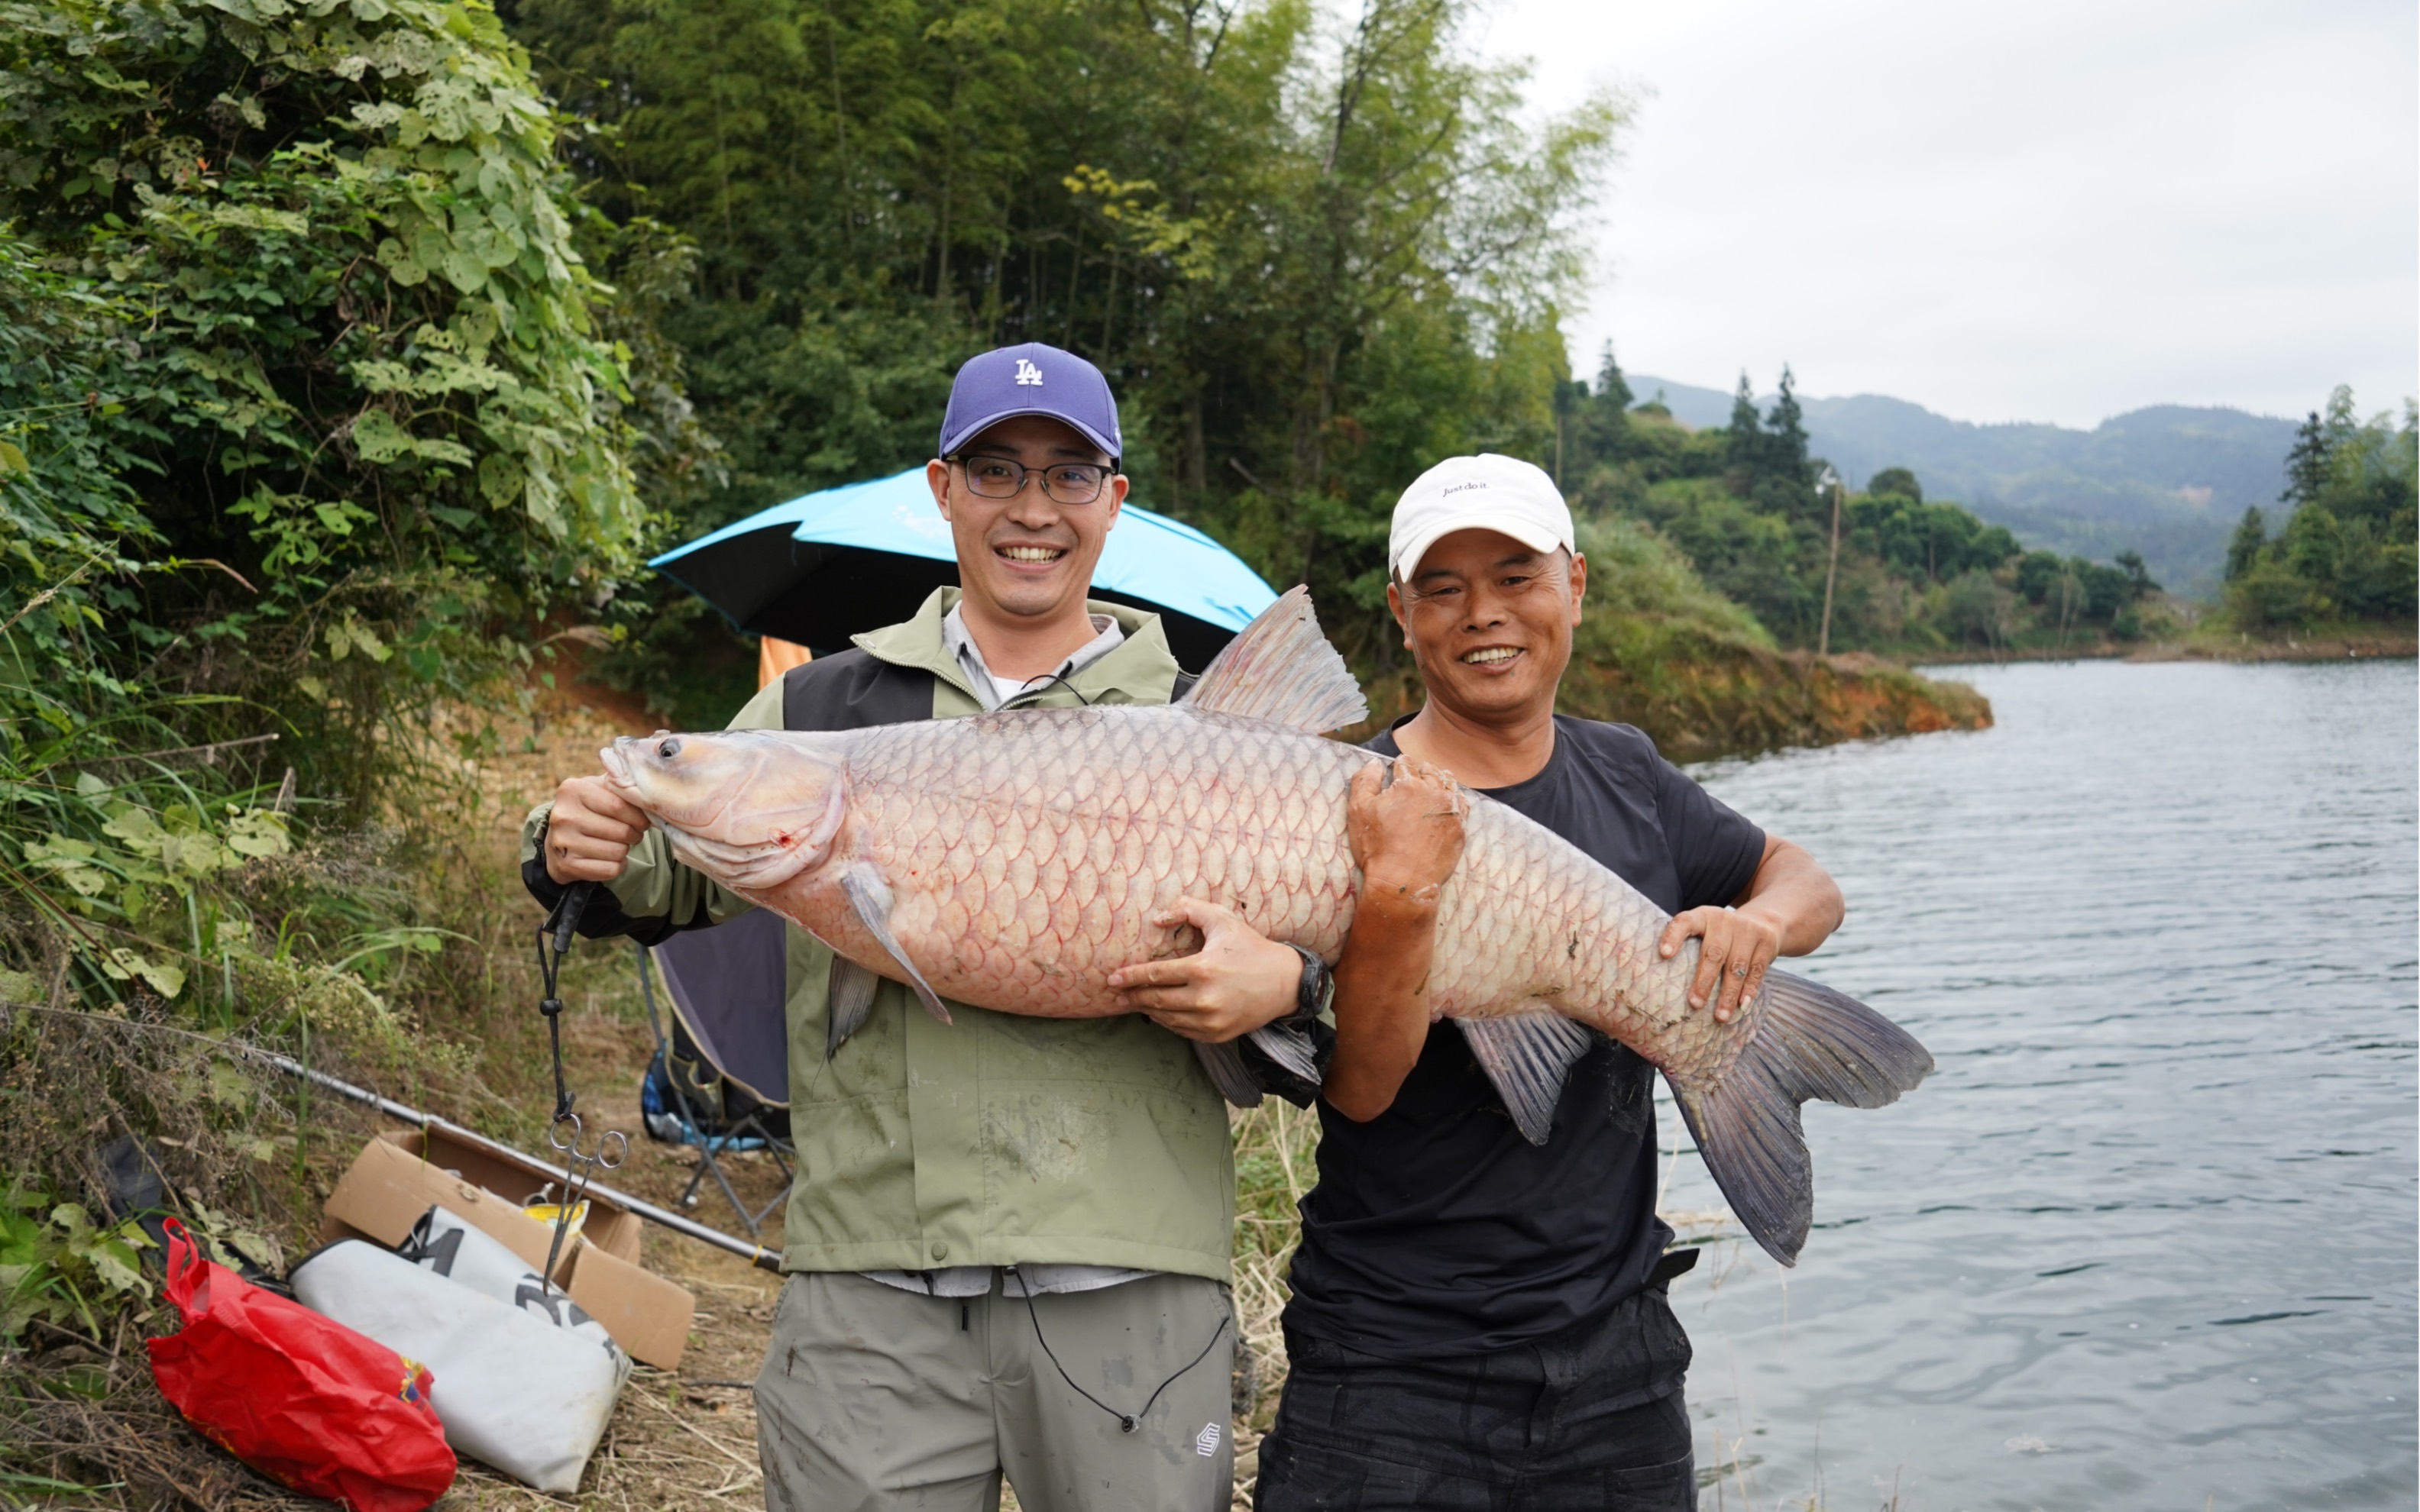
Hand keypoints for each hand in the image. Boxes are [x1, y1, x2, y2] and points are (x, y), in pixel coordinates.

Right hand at [544, 774, 649, 883]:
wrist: (557, 840)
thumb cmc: (587, 810)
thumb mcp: (597, 790)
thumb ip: (620, 789)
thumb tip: (649, 798)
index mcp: (573, 790)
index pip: (619, 805)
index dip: (639, 817)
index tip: (644, 821)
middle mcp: (564, 816)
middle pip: (621, 831)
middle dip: (635, 834)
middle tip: (633, 834)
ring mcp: (563, 842)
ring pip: (618, 852)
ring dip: (625, 850)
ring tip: (619, 844)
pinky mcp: (567, 866)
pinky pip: (610, 870)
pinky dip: (618, 866)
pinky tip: (610, 858)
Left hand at [1106, 898, 1302, 1042]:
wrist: (1285, 982)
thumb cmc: (1251, 947)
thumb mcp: (1222, 920)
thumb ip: (1189, 910)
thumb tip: (1158, 919)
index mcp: (1202, 969)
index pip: (1155, 975)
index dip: (1130, 977)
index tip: (1112, 978)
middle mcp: (1204, 999)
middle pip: (1155, 1000)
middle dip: (1132, 996)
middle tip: (1115, 993)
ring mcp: (1211, 1021)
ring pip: (1166, 1019)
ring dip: (1147, 1010)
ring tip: (1134, 1002)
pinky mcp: (1217, 1035)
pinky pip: (1182, 1030)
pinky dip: (1168, 1022)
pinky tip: (1159, 1012)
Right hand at [1349, 757, 1467, 903]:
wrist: (1403, 881)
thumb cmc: (1377, 848)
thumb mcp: (1358, 811)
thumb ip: (1364, 780)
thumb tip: (1375, 762)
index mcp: (1407, 784)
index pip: (1405, 764)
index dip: (1400, 764)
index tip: (1399, 765)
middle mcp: (1433, 792)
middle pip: (1429, 771)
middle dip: (1422, 769)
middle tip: (1419, 770)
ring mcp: (1450, 810)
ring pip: (1449, 783)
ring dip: (1441, 779)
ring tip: (1438, 779)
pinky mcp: (1460, 827)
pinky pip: (1462, 804)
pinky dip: (1456, 798)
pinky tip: (1451, 799)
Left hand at [1658, 906, 1783, 1023]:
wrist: (1763, 922)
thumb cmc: (1722, 935)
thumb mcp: (1705, 931)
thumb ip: (1689, 948)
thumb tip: (1664, 985)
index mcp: (1703, 916)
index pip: (1684, 922)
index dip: (1673, 936)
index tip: (1664, 954)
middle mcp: (1724, 921)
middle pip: (1713, 953)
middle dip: (1704, 981)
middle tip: (1695, 1003)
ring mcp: (1747, 930)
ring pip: (1736, 967)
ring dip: (1728, 994)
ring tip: (1720, 1016)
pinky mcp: (1765, 942)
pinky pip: (1756, 971)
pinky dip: (1749, 991)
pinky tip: (1742, 1006)